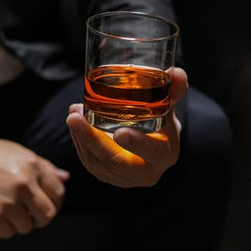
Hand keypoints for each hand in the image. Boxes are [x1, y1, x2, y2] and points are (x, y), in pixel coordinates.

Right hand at [0, 134, 69, 238]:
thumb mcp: (19, 153)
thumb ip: (44, 167)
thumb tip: (65, 178)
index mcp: (32, 166)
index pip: (58, 192)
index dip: (56, 201)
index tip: (48, 203)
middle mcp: (23, 184)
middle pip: (47, 214)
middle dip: (42, 217)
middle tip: (33, 214)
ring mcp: (7, 202)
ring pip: (28, 226)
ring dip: (21, 222)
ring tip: (10, 211)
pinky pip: (8, 233)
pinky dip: (4, 227)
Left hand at [66, 67, 187, 187]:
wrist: (154, 149)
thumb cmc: (162, 126)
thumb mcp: (169, 110)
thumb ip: (172, 92)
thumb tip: (177, 72)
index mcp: (164, 156)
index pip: (152, 152)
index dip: (137, 144)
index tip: (120, 133)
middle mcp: (144, 173)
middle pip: (114, 161)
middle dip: (92, 140)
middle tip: (75, 117)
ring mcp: (122, 178)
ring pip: (96, 161)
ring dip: (80, 136)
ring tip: (73, 112)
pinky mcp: (106, 176)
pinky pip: (88, 160)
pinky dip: (79, 141)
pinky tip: (74, 121)